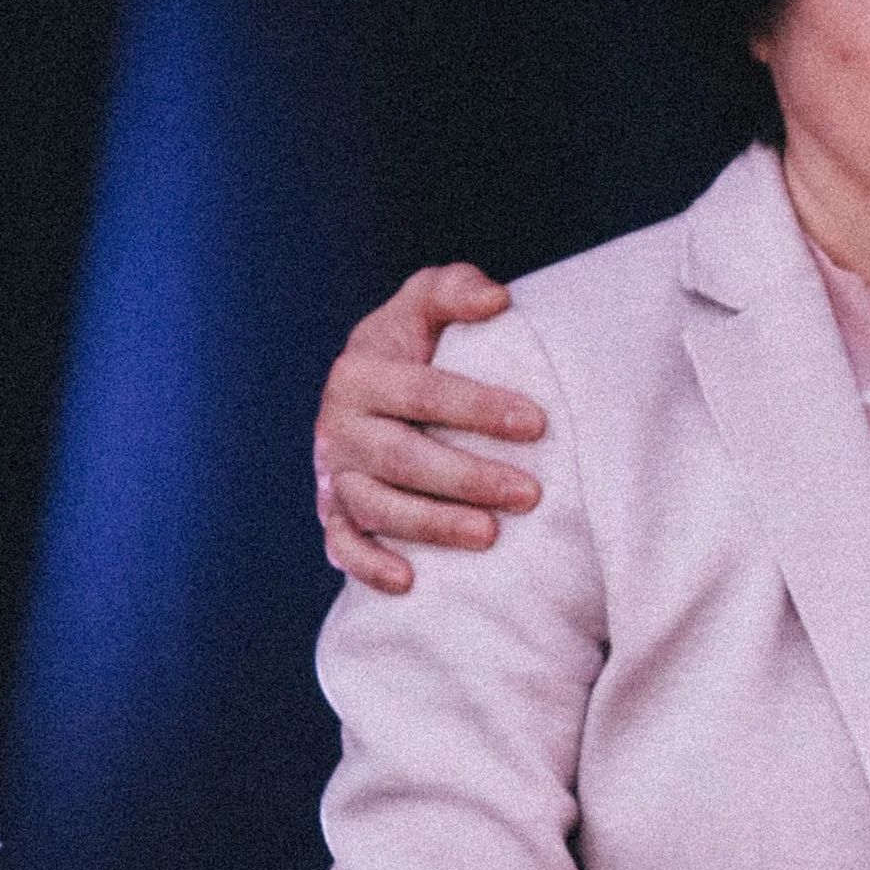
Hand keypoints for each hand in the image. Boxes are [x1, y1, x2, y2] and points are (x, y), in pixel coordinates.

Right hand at [315, 264, 547, 592]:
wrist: (373, 393)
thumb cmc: (414, 347)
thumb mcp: (424, 306)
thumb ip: (452, 288)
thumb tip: (495, 300)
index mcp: (359, 373)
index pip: (421, 391)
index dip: (478, 407)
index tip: (537, 423)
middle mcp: (338, 426)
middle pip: (401, 458)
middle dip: (467, 477)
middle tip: (530, 493)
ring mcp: (333, 474)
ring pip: (376, 506)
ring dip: (432, 525)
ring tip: (490, 535)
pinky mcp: (334, 513)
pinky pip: (343, 545)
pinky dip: (370, 565)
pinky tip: (410, 581)